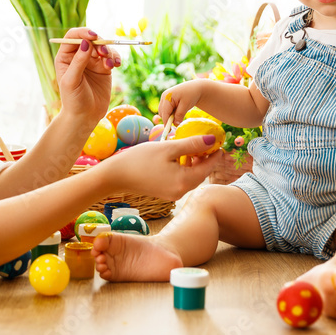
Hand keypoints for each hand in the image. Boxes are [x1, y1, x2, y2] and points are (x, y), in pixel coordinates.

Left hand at [55, 27, 120, 123]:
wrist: (85, 117)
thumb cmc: (73, 100)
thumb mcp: (72, 81)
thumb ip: (78, 62)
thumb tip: (86, 43)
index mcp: (65, 57)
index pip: (73, 37)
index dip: (83, 33)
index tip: (93, 36)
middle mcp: (78, 56)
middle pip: (91, 40)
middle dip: (99, 43)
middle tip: (103, 53)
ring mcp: (92, 61)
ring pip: (103, 47)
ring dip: (109, 52)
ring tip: (110, 64)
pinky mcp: (104, 68)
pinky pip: (111, 57)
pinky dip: (115, 58)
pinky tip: (116, 65)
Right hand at [99, 134, 223, 200]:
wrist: (116, 175)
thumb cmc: (140, 159)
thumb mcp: (168, 148)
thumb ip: (192, 144)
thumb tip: (212, 140)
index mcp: (184, 181)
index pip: (208, 167)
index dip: (215, 154)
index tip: (219, 142)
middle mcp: (181, 192)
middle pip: (201, 174)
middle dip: (206, 158)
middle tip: (208, 142)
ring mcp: (173, 194)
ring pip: (192, 177)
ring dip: (195, 163)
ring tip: (193, 146)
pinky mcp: (166, 193)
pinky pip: (182, 180)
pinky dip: (185, 168)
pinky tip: (180, 157)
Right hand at [157, 80, 204, 124]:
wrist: (196, 87)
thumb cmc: (192, 94)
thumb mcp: (186, 105)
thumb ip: (179, 115)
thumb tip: (175, 124)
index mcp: (167, 97)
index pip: (164, 113)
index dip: (166, 122)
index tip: (169, 131)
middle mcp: (164, 97)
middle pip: (162, 113)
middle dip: (168, 119)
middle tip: (177, 123)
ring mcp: (165, 98)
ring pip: (163, 112)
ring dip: (170, 116)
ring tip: (180, 114)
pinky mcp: (167, 100)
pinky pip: (166, 110)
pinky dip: (171, 113)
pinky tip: (178, 112)